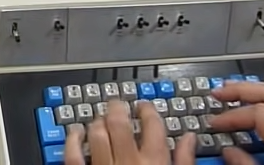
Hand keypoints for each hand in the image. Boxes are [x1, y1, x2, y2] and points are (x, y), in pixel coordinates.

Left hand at [64, 100, 195, 164]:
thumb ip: (184, 162)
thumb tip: (190, 139)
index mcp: (155, 163)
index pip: (152, 125)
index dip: (147, 110)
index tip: (144, 107)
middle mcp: (128, 162)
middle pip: (118, 122)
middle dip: (118, 108)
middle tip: (118, 105)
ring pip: (96, 133)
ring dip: (97, 122)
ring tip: (101, 119)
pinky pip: (73, 155)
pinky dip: (73, 140)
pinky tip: (76, 134)